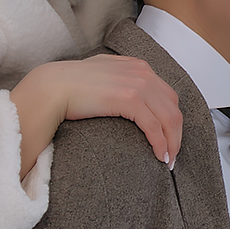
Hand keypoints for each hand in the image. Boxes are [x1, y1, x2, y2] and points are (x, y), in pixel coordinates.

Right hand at [11, 56, 182, 177]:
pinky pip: (154, 125)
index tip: (169, 140)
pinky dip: (161, 142)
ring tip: (167, 161)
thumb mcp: (103, 74)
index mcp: (138, 66)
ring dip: (172, 143)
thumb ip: (120, 78)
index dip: (172, 121)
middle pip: (173, 108)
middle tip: (172, 156)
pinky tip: (159, 156)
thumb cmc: (71, 86)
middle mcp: (142, 72)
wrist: (52, 88)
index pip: (168, 96)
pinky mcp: (128, 98)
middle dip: (177, 135)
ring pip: (168, 118)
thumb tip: (127, 92)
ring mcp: (137, 84)